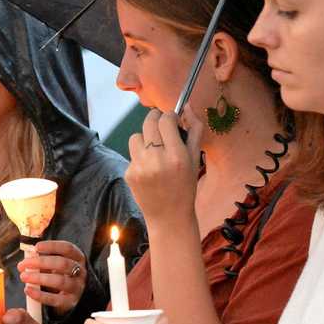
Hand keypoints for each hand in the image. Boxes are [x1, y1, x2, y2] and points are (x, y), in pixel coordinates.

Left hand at [18, 240, 87, 314]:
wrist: (70, 298)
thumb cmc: (59, 276)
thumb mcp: (55, 265)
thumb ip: (44, 258)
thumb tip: (29, 254)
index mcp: (78, 258)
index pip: (68, 248)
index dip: (52, 246)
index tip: (36, 247)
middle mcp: (81, 272)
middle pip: (63, 264)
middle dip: (41, 262)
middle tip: (23, 264)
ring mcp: (77, 288)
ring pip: (59, 281)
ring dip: (39, 278)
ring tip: (23, 276)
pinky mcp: (70, 302)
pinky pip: (55, 299)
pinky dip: (39, 295)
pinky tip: (28, 290)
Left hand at [125, 110, 203, 227]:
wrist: (169, 217)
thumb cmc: (186, 187)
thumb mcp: (195, 159)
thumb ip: (194, 130)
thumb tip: (186, 105)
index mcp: (176, 156)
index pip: (166, 120)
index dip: (169, 115)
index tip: (172, 120)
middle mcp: (156, 160)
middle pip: (148, 122)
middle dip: (155, 118)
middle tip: (161, 124)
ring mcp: (140, 167)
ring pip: (136, 136)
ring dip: (145, 139)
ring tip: (155, 151)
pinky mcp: (129, 173)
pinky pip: (132, 154)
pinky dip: (141, 157)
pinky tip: (150, 170)